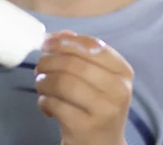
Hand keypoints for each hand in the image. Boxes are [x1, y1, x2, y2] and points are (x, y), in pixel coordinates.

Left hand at [35, 30, 131, 144]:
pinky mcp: (85, 128)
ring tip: (40, 83)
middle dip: (50, 60)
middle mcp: (118, 89)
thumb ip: (83, 54)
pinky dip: (44, 100)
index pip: (92, 46)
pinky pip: (56, 105)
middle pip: (75, 64)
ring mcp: (103, 110)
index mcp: (123, 71)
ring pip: (64, 83)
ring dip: (45, 80)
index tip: (47, 42)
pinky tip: (45, 102)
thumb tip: (59, 35)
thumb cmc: (99, 105)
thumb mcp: (100, 78)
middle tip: (39, 65)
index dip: (66, 41)